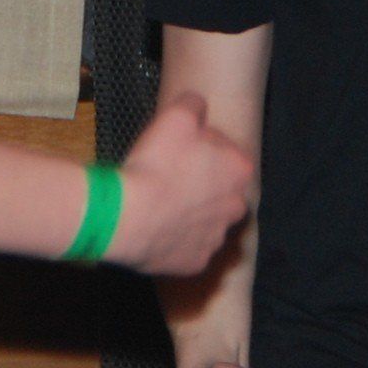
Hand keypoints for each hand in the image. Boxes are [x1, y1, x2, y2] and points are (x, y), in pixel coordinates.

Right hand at [109, 97, 254, 275]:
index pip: (228, 154)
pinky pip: (188, 248)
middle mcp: (236, 208)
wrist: (127, 216)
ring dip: (189, 214)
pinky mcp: (196, 263)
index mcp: (240, 170)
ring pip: (206, 222)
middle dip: (201, 185)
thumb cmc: (156, 163)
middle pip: (220, 191)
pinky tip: (155, 228)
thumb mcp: (175, 115)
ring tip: (158, 205)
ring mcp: (216, 239)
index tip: (179, 151)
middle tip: (170, 178)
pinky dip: (175, 240)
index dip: (203, 150)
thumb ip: (194, 104)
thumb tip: (197, 104)